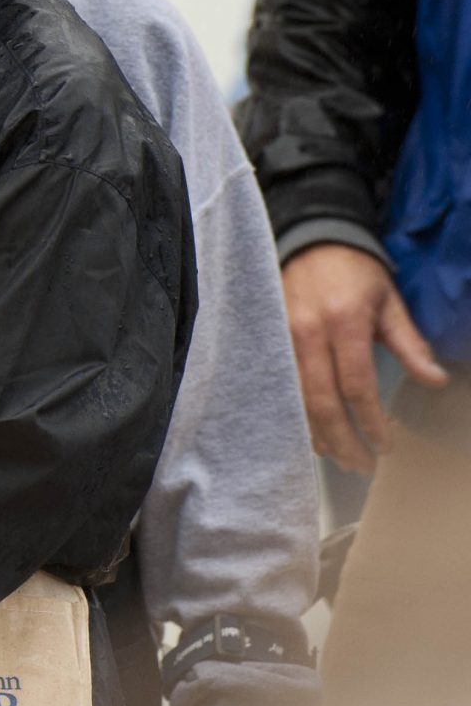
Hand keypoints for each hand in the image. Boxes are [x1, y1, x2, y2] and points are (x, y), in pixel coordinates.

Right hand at [281, 243, 446, 471]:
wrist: (310, 240)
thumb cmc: (356, 272)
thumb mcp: (389, 303)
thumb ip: (410, 344)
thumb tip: (435, 380)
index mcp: (344, 324)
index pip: (356, 385)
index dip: (371, 421)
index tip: (385, 446)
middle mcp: (308, 335)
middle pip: (321, 401)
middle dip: (343, 439)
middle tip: (363, 466)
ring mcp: (282, 340)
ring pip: (297, 400)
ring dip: (318, 435)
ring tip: (340, 458)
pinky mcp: (269, 342)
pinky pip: (282, 389)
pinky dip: (297, 416)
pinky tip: (312, 434)